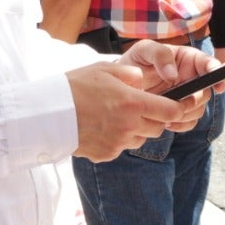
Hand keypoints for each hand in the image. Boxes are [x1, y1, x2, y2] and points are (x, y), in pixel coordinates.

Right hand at [66, 61, 203, 161]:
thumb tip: (144, 80)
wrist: (45, 114)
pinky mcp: (106, 154)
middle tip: (140, 107)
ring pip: (141, 139)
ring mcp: (118, 143)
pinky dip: (118, 139)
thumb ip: (131, 74)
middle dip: (156, 118)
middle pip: (159, 128)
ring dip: (137, 129)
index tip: (179, 103)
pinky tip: (102, 127)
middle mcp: (129, 126)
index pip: (171, 111)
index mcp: (133, 103)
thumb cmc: (74, 87)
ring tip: (116, 116)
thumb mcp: (104, 70)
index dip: (179, 107)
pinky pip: (122, 147)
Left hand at [119, 40, 223, 130]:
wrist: (121, 84)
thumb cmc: (134, 61)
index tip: (219, 84)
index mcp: (187, 59)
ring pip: (199, 109)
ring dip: (186, 114)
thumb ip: (159, 55)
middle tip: (180, 103)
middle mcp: (191, 77)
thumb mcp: (143, 50)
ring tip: (167, 113)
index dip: (218, 73)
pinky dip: (181, 125)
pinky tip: (166, 122)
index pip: (209, 64)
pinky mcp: (179, 111)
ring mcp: (187, 96)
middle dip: (196, 99)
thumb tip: (174, 74)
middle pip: (206, 91)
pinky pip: (189, 122)